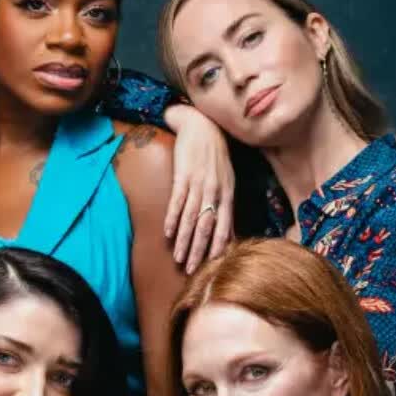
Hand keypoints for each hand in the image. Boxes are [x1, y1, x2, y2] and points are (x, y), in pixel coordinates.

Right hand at [163, 103, 234, 272]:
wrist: (202, 126)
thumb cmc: (215, 155)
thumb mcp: (227, 179)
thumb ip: (226, 205)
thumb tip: (228, 230)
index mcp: (227, 194)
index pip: (225, 226)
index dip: (218, 247)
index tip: (212, 267)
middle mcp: (215, 191)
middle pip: (207, 227)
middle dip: (198, 250)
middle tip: (191, 270)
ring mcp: (198, 183)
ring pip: (191, 218)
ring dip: (183, 240)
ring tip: (177, 257)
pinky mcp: (183, 174)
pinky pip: (177, 201)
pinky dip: (172, 218)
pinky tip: (167, 233)